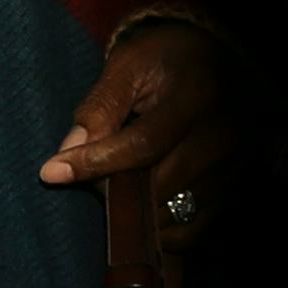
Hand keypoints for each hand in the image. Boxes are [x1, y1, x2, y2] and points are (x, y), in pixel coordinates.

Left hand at [38, 20, 233, 251]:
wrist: (222, 59)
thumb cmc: (166, 58)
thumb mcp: (128, 65)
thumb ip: (100, 107)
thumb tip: (68, 150)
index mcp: (195, 98)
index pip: (142, 144)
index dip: (94, 162)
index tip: (52, 173)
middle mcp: (223, 137)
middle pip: (159, 184)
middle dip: (111, 188)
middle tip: (83, 176)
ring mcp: (234, 166)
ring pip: (174, 211)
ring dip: (134, 210)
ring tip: (114, 183)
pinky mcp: (235, 187)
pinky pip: (194, 228)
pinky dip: (159, 227)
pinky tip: (138, 207)